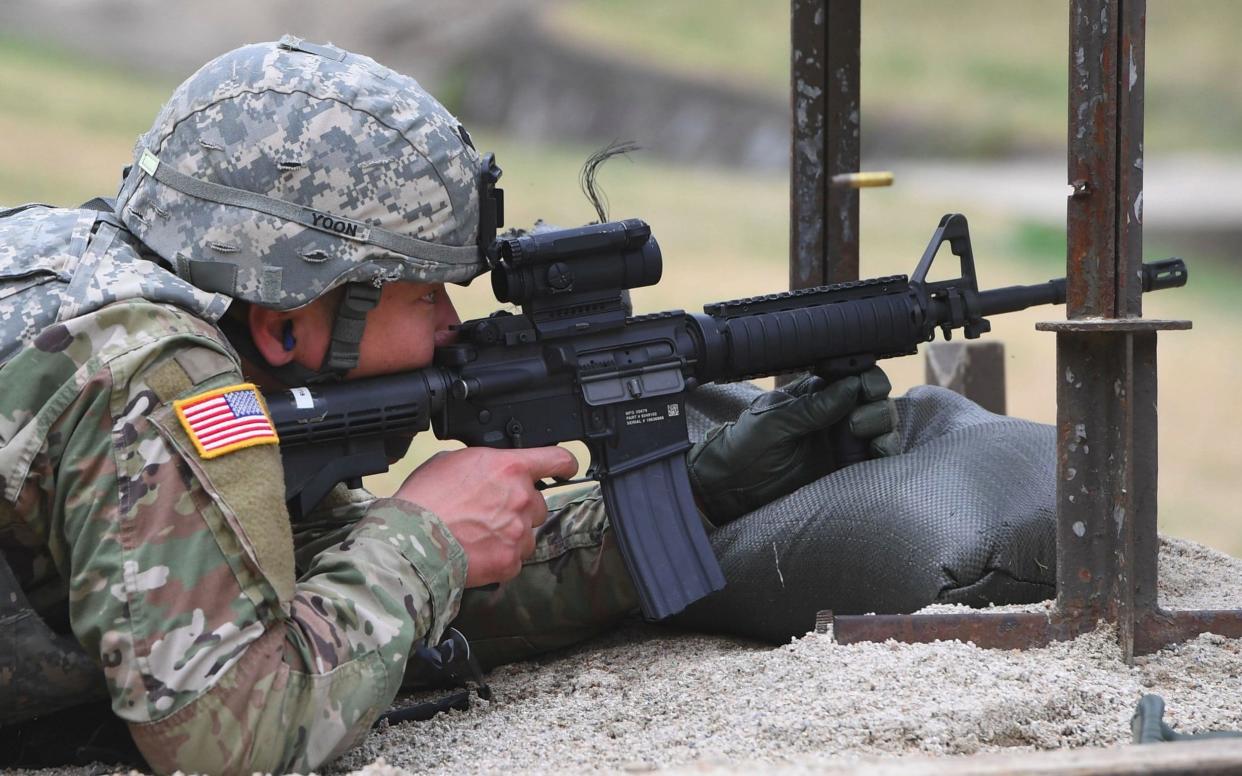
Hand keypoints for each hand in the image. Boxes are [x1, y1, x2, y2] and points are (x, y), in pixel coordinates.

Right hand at [394, 446, 577, 586]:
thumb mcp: (451, 461)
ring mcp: (519, 531)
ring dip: (510, 535)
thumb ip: (483, 463)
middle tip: (488, 514)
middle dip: (519, 509)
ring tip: (477, 535)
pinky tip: (475, 552)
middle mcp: (522, 497)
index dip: (565, 464)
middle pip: (538, 503)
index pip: (556, 460)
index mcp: (510, 468)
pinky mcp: (511, 561)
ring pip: (527, 534)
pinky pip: (514, 559)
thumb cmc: (424, 500)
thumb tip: (488, 469)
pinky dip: (499, 558)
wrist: (410, 541)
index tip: (566, 468)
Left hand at [686, 367, 899, 525]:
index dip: (865, 377)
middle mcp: (835, 414)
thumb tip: (852, 385)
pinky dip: (886, 450)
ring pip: (881, 424)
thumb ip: (814, 406)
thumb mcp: (776, 420)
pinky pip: (878, 456)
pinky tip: (878, 451)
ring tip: (861, 433)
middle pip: (874, 398)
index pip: (853, 376)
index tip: (863, 386)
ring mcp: (843, 441)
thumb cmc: (745, 446)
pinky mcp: (848, 468)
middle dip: (875, 402)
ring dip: (882, 425)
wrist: (732, 488)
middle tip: (854, 420)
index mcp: (815, 393)